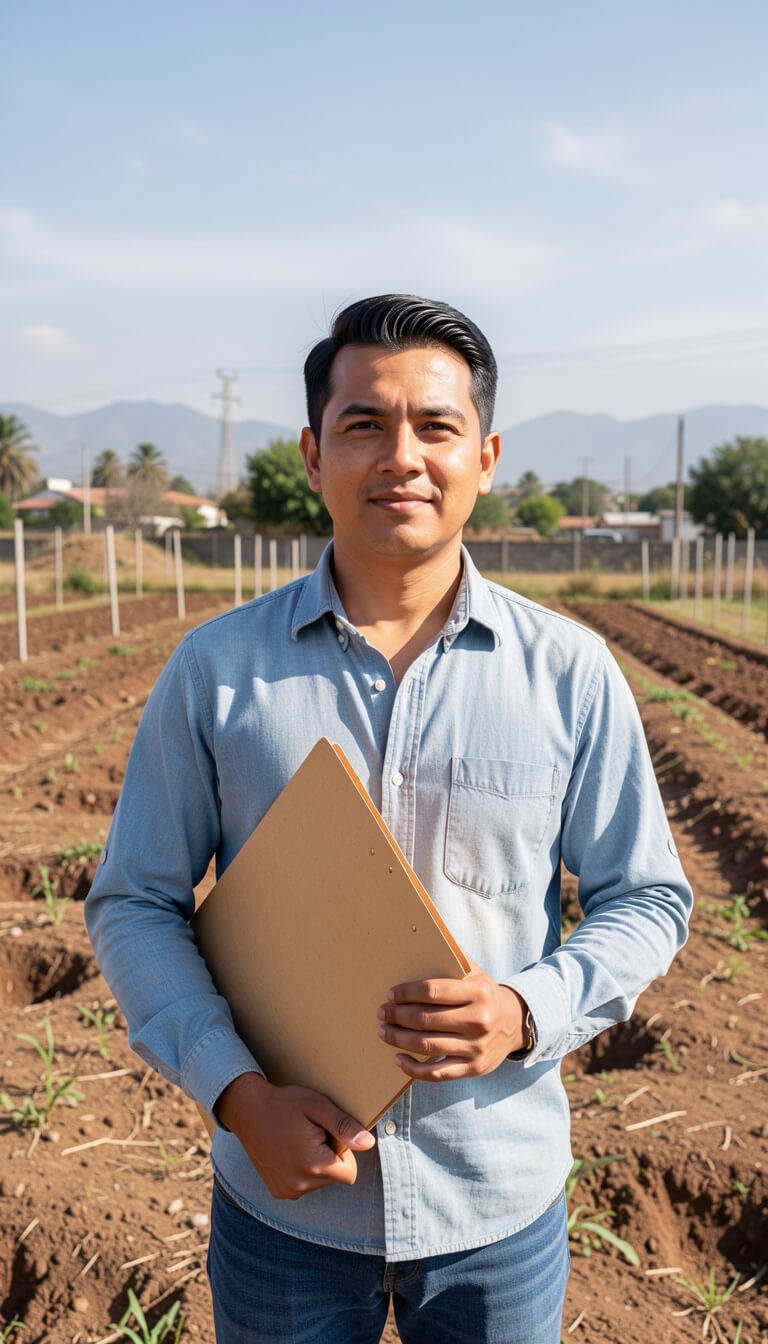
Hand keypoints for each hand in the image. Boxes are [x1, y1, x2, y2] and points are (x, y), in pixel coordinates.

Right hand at [214, 1072, 375, 1200]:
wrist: (247, 1110)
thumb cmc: (284, 1104)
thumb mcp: (318, 1107)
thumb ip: (344, 1127)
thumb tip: (368, 1143)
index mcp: (312, 1165)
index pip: (350, 1173)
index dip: (343, 1151)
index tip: (325, 1134)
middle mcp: (299, 1185)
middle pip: (335, 1178)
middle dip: (329, 1157)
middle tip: (310, 1134)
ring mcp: (286, 1191)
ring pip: (320, 1183)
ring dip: (316, 1164)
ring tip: (298, 1141)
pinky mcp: (278, 1191)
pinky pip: (303, 1186)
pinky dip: (302, 1172)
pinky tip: (289, 1152)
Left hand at [377, 957, 527, 1080]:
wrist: (515, 1023)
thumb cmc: (484, 994)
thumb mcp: (475, 973)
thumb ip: (452, 959)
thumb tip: (420, 940)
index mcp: (478, 992)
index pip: (432, 990)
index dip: (406, 993)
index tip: (391, 995)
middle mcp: (479, 1020)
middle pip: (425, 1019)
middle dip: (397, 1016)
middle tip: (382, 1013)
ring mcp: (476, 1047)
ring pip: (427, 1046)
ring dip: (399, 1039)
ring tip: (384, 1032)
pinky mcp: (473, 1068)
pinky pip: (437, 1073)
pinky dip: (413, 1068)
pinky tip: (399, 1058)